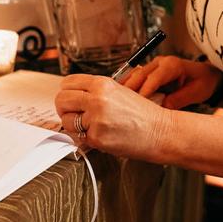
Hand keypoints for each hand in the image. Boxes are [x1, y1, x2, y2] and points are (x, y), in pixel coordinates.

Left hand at [55, 74, 169, 160]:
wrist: (160, 132)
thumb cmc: (143, 114)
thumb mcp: (119, 91)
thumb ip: (95, 91)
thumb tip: (73, 95)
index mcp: (102, 84)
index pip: (67, 83)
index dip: (66, 92)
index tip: (69, 99)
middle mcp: (97, 99)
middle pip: (61, 100)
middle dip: (64, 108)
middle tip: (72, 114)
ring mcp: (96, 119)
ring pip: (66, 120)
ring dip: (73, 125)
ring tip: (89, 126)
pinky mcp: (97, 138)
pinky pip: (78, 137)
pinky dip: (85, 138)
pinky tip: (100, 135)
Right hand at [121, 56, 222, 109]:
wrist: (206, 75)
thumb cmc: (202, 82)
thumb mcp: (195, 93)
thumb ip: (178, 100)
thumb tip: (161, 108)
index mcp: (172, 65)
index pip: (153, 78)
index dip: (144, 91)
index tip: (136, 105)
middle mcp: (160, 62)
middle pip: (139, 74)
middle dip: (130, 89)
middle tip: (121, 105)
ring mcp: (153, 65)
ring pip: (134, 75)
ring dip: (126, 86)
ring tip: (118, 101)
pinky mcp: (150, 71)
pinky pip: (135, 76)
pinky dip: (128, 85)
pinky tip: (122, 97)